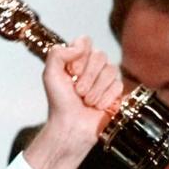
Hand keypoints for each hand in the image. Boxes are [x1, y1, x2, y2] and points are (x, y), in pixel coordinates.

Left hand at [25, 36, 122, 168]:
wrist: (70, 127)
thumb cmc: (59, 103)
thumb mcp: (50, 76)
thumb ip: (57, 54)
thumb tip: (78, 45)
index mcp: (76, 59)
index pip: (85, 41)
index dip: (81, 56)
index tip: (72, 71)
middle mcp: (92, 66)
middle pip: (101, 55)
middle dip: (88, 77)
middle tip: (77, 92)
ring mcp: (105, 78)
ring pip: (111, 70)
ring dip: (95, 90)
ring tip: (86, 101)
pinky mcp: (116, 91)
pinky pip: (118, 85)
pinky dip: (105, 98)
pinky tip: (97, 107)